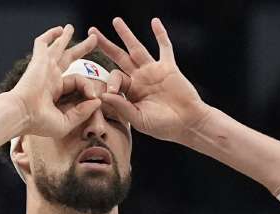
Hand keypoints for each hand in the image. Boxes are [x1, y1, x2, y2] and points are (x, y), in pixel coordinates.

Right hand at [8, 25, 102, 137]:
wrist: (22, 114)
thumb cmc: (40, 122)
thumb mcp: (66, 122)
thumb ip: (82, 112)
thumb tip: (97, 100)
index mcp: (55, 92)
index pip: (77, 82)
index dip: (89, 88)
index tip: (94, 97)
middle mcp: (50, 77)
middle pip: (69, 58)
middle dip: (82, 48)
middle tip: (93, 39)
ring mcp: (44, 67)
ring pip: (57, 47)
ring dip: (65, 37)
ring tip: (71, 27)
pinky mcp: (39, 60)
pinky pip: (43, 43)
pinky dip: (50, 35)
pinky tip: (60, 29)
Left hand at [89, 18, 210, 142]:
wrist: (188, 124)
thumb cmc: (163, 126)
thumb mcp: (139, 119)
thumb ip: (122, 107)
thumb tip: (104, 95)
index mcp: (130, 91)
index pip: (115, 78)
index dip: (112, 83)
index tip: (112, 93)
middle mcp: (140, 78)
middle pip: (119, 57)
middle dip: (106, 45)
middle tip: (92, 32)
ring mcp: (153, 71)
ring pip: (137, 48)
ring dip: (126, 34)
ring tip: (116, 21)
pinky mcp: (168, 67)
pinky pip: (164, 47)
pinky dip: (160, 34)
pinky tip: (154, 21)